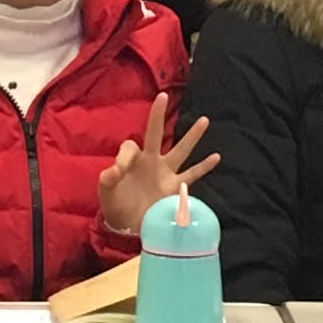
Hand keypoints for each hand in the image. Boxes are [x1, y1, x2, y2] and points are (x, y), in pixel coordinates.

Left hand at [96, 96, 220, 237]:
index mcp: (132, 160)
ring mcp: (164, 173)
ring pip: (180, 151)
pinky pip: (191, 175)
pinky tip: (215, 156)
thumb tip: (115, 170)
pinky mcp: (173, 188)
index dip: (124, 157)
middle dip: (158, 116)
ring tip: (204, 120)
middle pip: (156, 135)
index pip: (130, 147)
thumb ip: (108, 180)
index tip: (118, 172)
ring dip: (191, 137)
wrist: (128, 226)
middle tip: (163, 96)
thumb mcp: (106, 192)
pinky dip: (203, 167)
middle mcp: (150, 161)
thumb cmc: (115, 205)